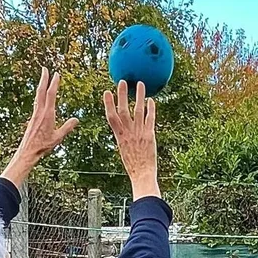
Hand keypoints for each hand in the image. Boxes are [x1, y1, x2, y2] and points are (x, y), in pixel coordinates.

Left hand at [1, 68, 78, 189]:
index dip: (54, 83)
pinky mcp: (32, 118)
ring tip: (43, 78)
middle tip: (45, 68)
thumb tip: (76, 119)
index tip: (56, 74)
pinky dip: (39, 95)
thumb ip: (67, 127)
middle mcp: (40, 112)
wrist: (28, 151)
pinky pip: (36, 102)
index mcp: (47, 114)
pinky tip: (40, 96)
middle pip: (41, 91)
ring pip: (38, 96)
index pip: (51, 95)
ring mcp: (35, 114)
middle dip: (44, 79)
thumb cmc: (43, 146)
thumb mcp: (58, 138)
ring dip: (41, 85)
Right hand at [103, 81, 159, 200]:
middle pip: (124, 110)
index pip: (111, 117)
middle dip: (122, 95)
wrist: (142, 175)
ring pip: (138, 111)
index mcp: (120, 137)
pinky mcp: (150, 135)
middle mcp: (129, 133)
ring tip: (140, 84)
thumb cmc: (133, 166)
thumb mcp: (124, 151)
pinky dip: (150, 109)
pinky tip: (151, 100)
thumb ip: (124, 137)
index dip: (108, 104)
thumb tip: (123, 129)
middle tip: (122, 81)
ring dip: (139, 96)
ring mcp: (139, 133)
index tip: (106, 92)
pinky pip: (150, 119)